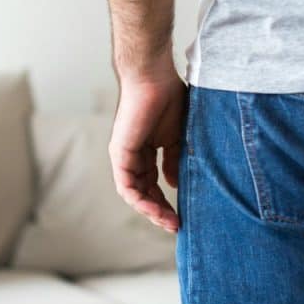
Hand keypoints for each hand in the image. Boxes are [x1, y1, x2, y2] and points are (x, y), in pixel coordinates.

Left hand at [109, 58, 188, 232]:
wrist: (154, 77)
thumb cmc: (168, 98)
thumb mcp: (177, 137)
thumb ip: (174, 160)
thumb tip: (174, 185)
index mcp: (146, 151)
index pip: (154, 184)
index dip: (167, 202)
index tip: (183, 216)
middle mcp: (132, 156)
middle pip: (144, 192)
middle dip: (160, 211)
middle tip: (178, 226)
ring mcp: (124, 155)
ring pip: (134, 193)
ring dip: (151, 210)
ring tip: (170, 222)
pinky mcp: (120, 153)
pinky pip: (126, 184)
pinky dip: (140, 199)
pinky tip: (156, 209)